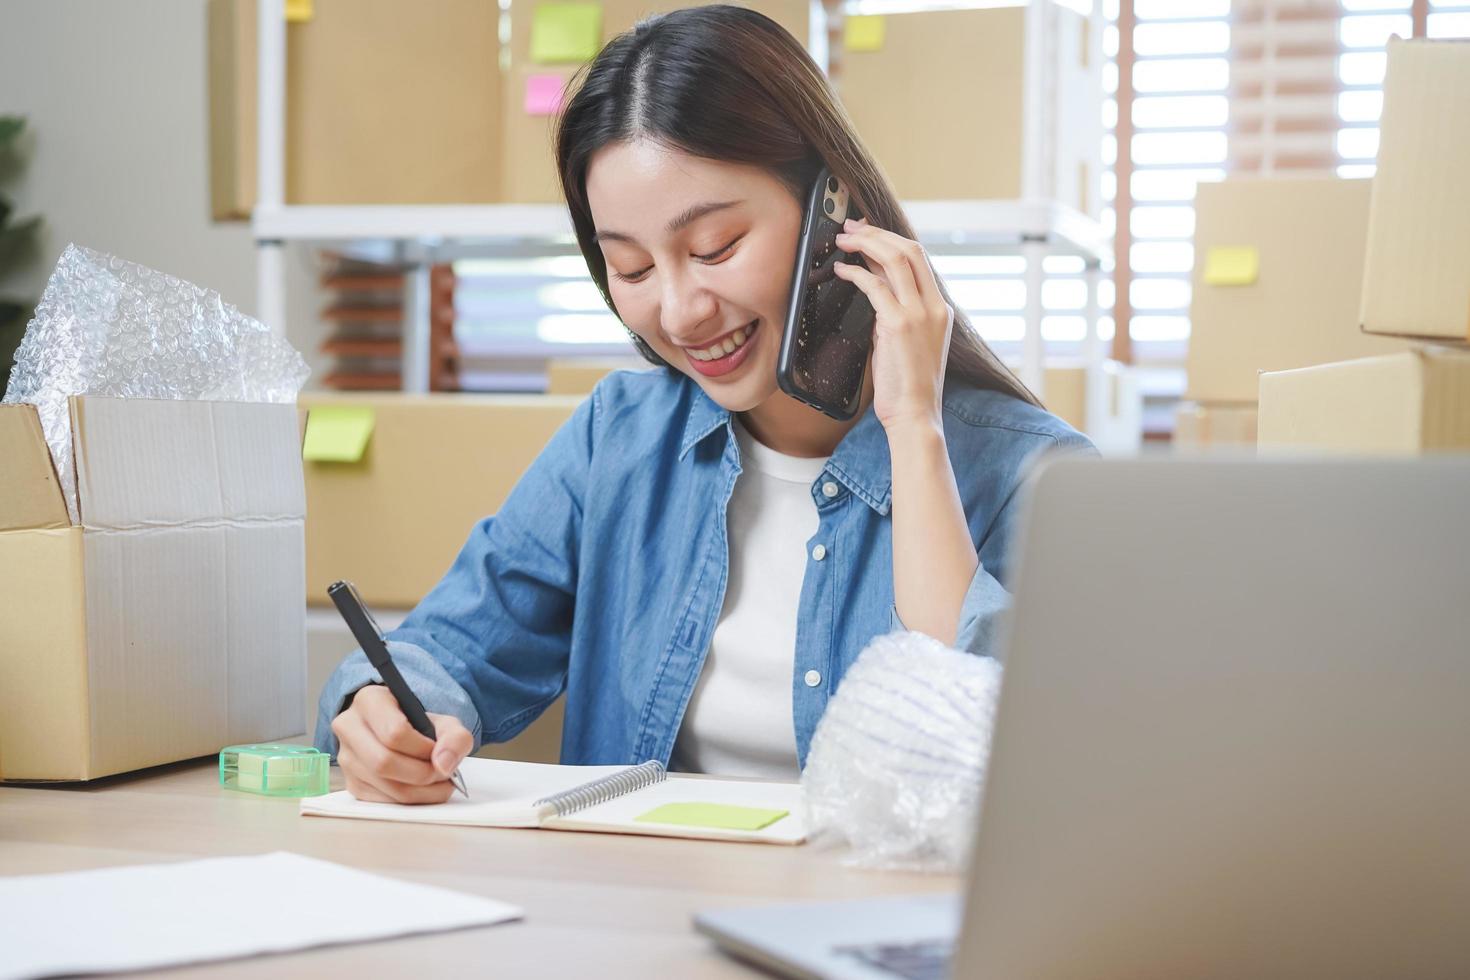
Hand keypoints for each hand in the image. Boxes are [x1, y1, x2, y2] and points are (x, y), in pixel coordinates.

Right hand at [330, 684, 471, 803]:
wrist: (401, 733)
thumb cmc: (419, 725)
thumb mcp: (444, 722)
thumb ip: (455, 738)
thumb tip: (444, 765)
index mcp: (369, 701)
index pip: (394, 732)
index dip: (423, 749)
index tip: (438, 751)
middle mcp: (349, 727)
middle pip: (384, 762)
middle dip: (422, 773)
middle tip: (443, 773)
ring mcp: (346, 757)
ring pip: (385, 785)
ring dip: (421, 791)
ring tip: (438, 782)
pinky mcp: (351, 783)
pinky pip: (383, 801)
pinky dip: (410, 801)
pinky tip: (423, 790)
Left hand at [832, 219, 953, 434]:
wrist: (916, 415)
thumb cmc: (908, 386)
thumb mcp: (907, 341)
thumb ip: (895, 313)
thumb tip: (873, 287)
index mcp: (940, 309)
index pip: (920, 259)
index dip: (891, 239)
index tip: (869, 232)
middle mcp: (934, 306)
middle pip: (909, 249)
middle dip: (877, 233)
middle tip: (851, 228)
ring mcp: (918, 314)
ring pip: (895, 259)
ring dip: (865, 244)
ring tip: (843, 241)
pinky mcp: (898, 325)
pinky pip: (875, 286)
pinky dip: (855, 273)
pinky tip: (841, 271)